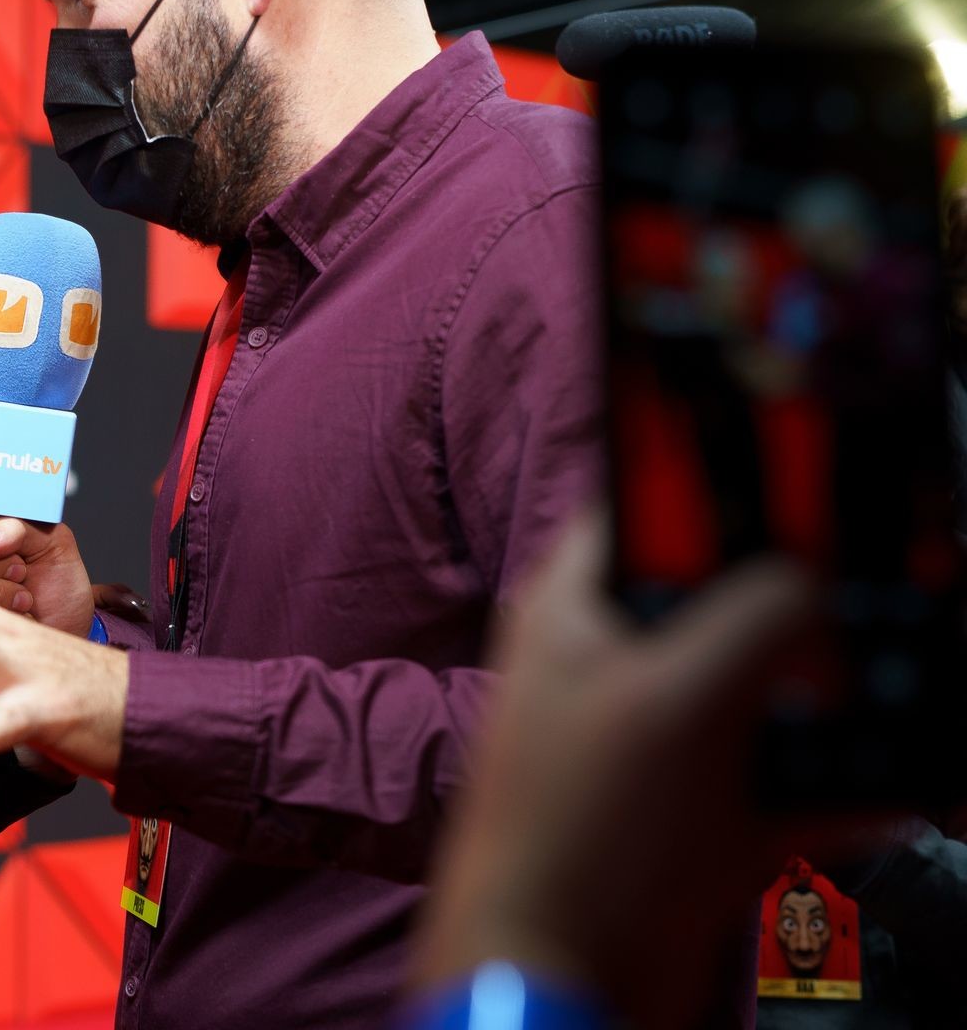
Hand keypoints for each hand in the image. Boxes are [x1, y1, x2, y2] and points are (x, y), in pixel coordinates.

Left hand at [411, 512, 862, 1026]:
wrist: (554, 983)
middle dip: (812, 601)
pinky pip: (787, 787)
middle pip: (728, 599)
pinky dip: (847, 788)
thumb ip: (758, 616)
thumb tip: (814, 584)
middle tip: (887, 597)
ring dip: (845, 698)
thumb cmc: (580, 832)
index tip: (818, 488)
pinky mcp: (694, 821)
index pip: (651, 504)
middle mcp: (614, 664)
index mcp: (576, 607)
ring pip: (768, 693)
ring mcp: (658, 746)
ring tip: (913, 688)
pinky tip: (905, 783)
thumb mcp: (678, 696)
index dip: (731, 488)